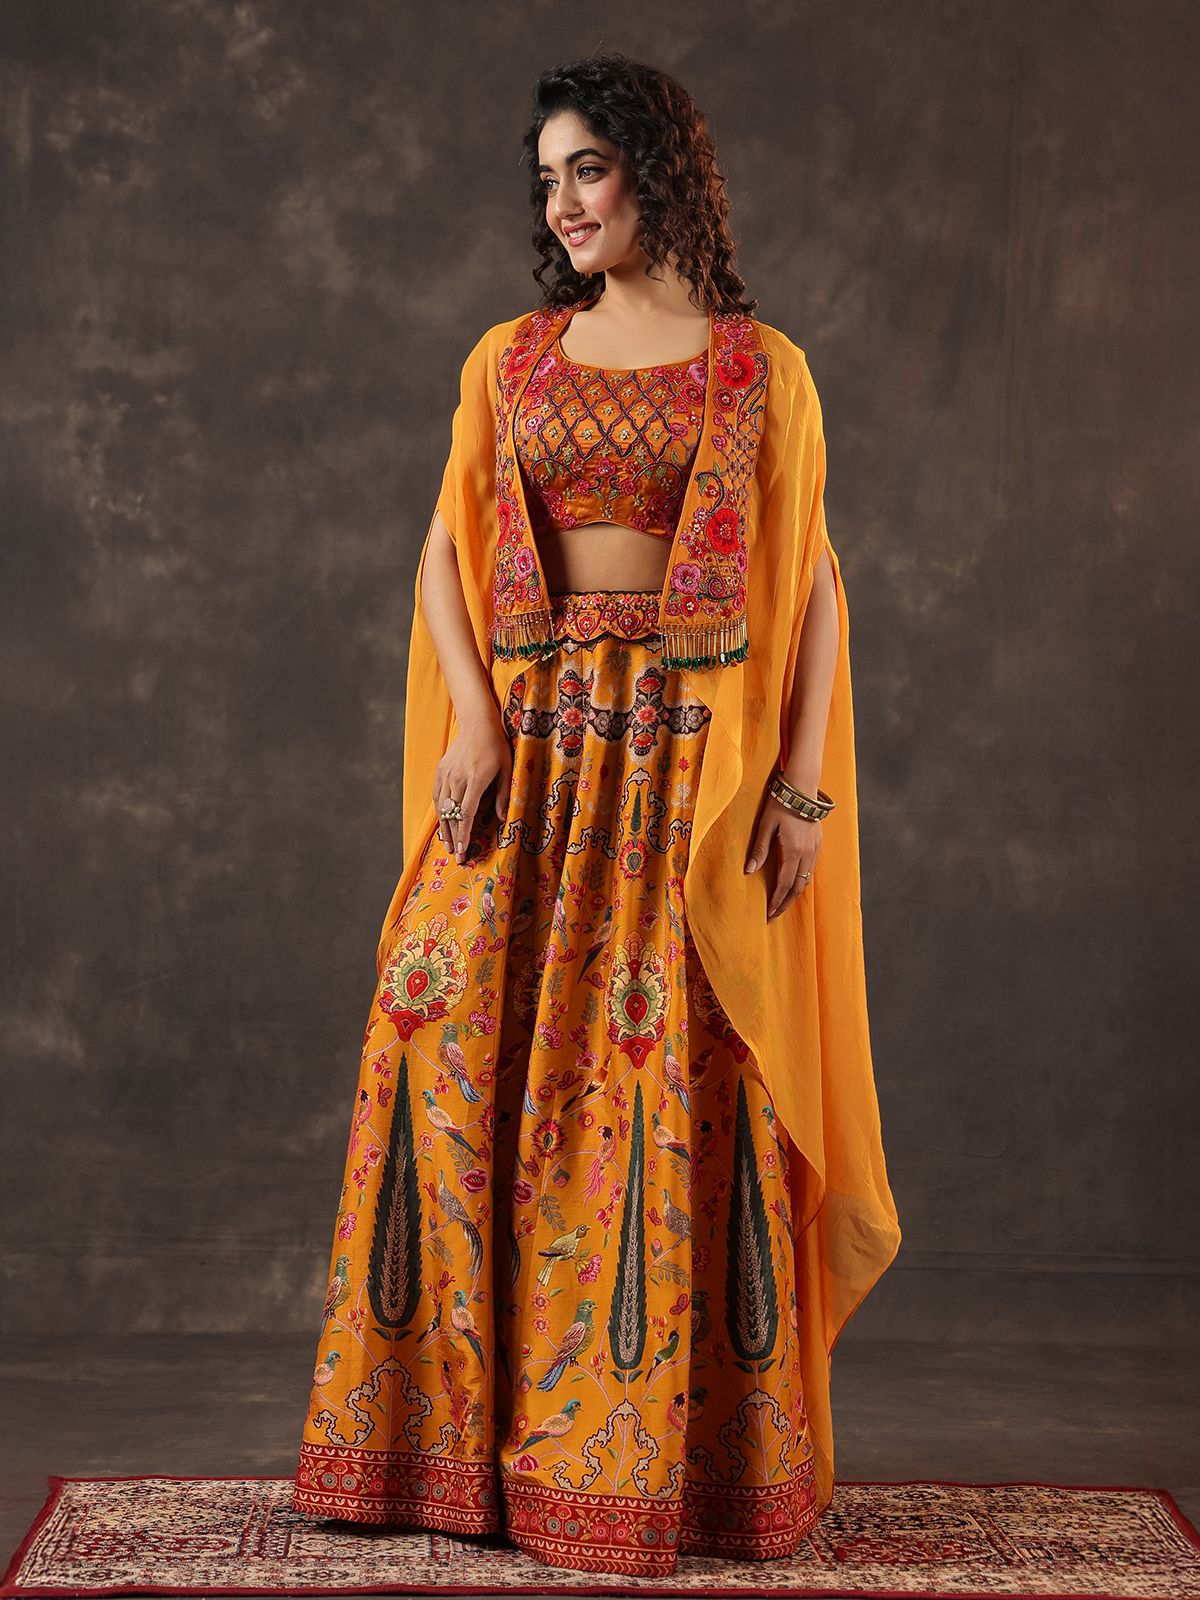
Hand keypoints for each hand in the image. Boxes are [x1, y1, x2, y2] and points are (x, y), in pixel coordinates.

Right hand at [433, 713, 512, 864]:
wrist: (476, 724)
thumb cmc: (496, 747)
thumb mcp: (506, 770)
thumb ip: (503, 796)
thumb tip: (502, 820)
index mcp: (475, 780)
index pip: (465, 814)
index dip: (463, 835)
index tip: (462, 850)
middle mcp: (457, 778)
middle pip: (451, 815)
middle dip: (454, 838)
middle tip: (456, 856)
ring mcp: (446, 774)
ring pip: (441, 808)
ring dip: (444, 828)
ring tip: (448, 844)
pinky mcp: (440, 771)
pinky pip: (437, 796)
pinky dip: (439, 812)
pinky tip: (443, 823)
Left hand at [745, 798, 821, 920]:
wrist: (802, 787)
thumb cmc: (780, 803)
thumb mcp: (766, 825)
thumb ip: (759, 849)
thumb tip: (749, 871)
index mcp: (794, 850)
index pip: (785, 884)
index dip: (777, 901)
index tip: (769, 914)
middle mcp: (807, 852)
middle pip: (798, 887)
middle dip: (785, 903)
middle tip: (774, 915)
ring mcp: (814, 848)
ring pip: (806, 879)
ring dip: (794, 893)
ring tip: (781, 903)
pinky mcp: (817, 843)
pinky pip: (811, 868)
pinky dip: (802, 880)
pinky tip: (793, 883)